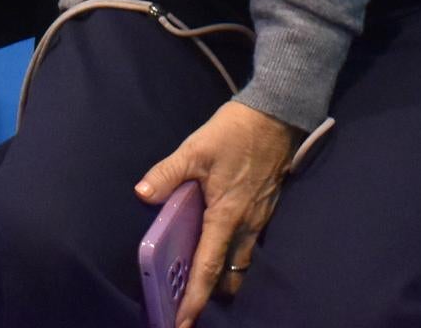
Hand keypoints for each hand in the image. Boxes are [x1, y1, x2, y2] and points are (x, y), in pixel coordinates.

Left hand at [137, 101, 297, 326]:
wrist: (278, 114)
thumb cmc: (236, 132)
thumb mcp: (196, 149)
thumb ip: (168, 173)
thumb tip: (142, 193)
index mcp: (227, 215)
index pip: (208, 267)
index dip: (195, 297)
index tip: (184, 322)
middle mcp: (247, 224)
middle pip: (230, 273)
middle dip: (212, 291)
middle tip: (189, 298)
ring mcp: (260, 217)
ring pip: (242, 259)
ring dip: (225, 273)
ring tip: (203, 276)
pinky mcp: (266, 206)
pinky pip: (249, 242)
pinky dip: (234, 251)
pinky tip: (219, 240)